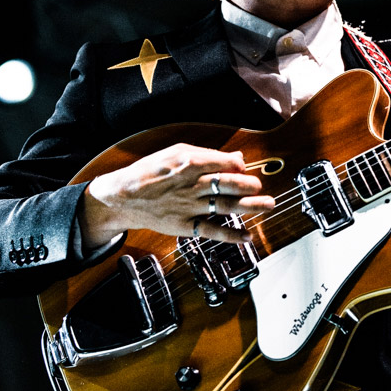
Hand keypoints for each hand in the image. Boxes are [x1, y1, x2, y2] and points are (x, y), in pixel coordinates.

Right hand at [79, 144, 273, 248]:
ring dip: (250, 206)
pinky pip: (211, 231)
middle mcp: (191, 186)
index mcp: (189, 164)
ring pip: (225, 206)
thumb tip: (234, 157)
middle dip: (250, 185)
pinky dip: (230, 235)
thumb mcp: (175, 153)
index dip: (240, 165)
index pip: (225, 163)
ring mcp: (189, 207)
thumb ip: (206, 155)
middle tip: (260, 186)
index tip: (244, 167)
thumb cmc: (149, 172)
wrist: (123, 196)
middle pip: (229, 184)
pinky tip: (246, 237)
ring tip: (267, 205)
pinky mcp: (184, 225)